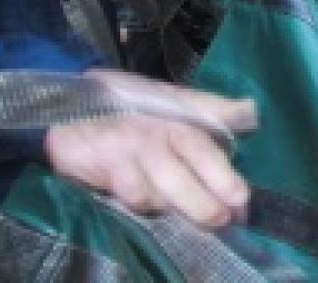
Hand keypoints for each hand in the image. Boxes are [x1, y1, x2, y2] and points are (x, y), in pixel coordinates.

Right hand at [44, 69, 256, 227]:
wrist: (66, 104)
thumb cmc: (128, 102)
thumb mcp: (171, 97)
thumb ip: (211, 107)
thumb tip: (251, 110)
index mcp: (174, 122)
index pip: (202, 150)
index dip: (221, 176)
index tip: (241, 199)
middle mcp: (149, 142)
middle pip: (179, 182)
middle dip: (201, 206)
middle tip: (221, 221)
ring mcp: (123, 161)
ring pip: (152, 198)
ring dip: (171, 208)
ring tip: (190, 212)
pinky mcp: (100, 174)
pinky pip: (127, 200)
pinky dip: (141, 204)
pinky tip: (150, 200)